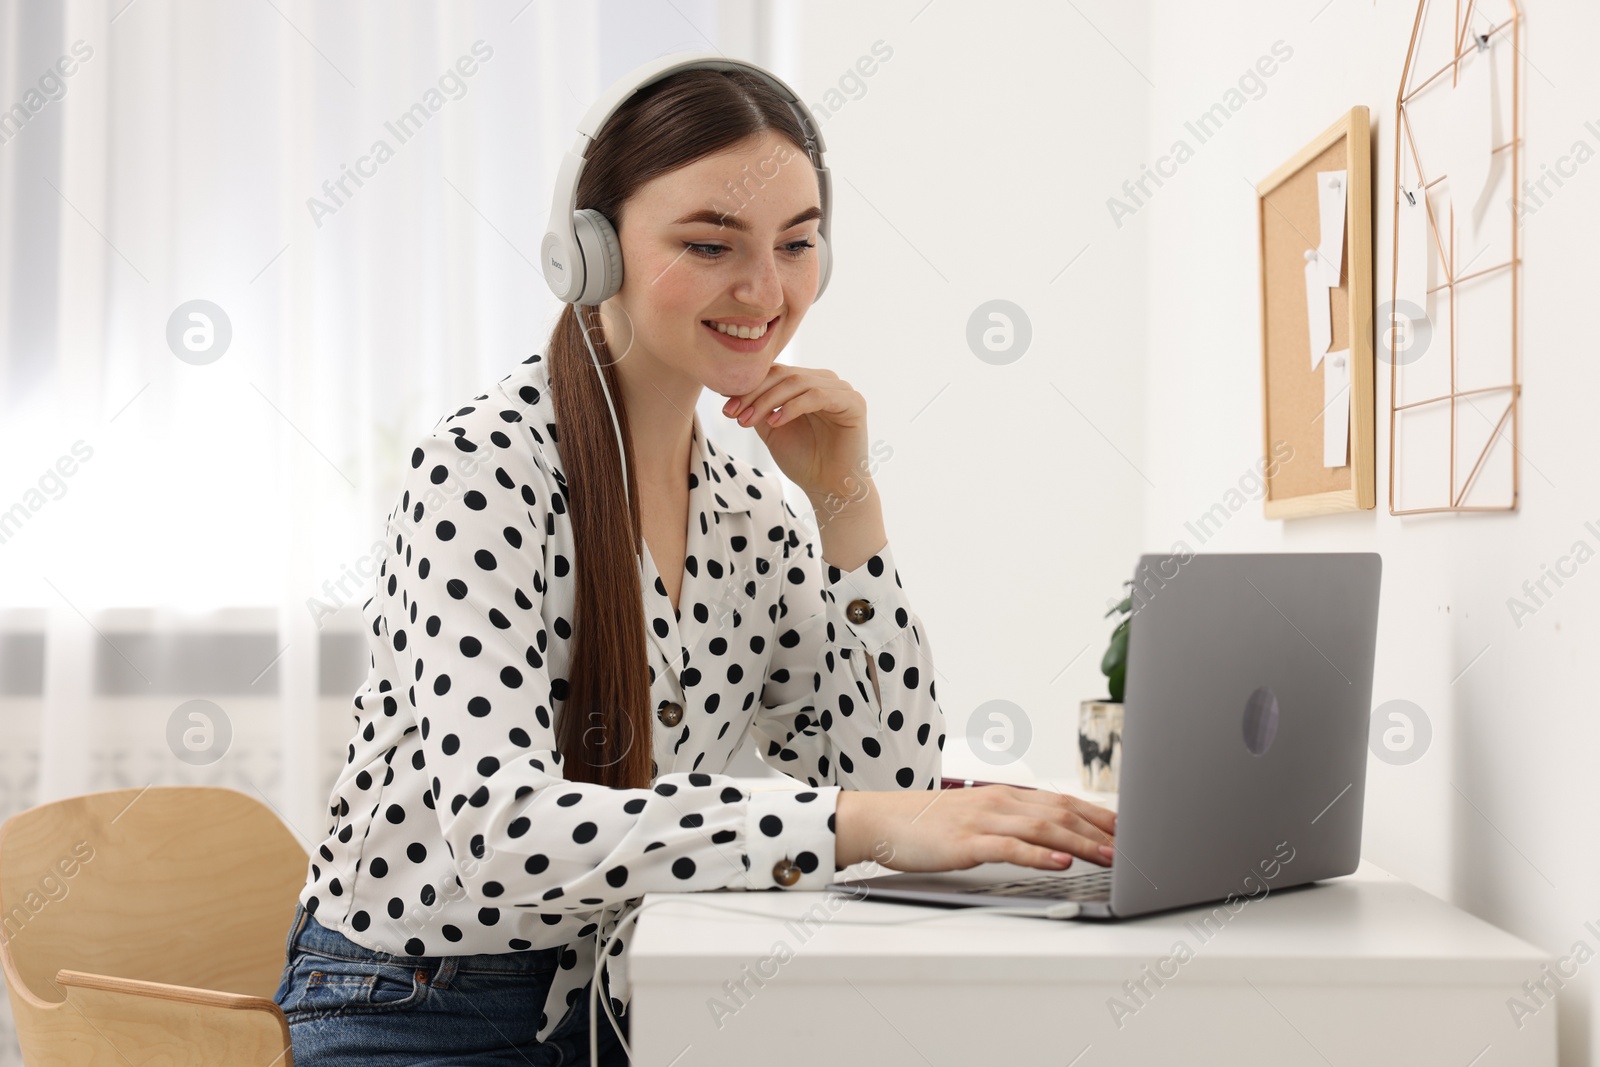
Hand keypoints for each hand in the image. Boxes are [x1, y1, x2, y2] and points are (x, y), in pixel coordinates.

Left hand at [720, 364, 868, 500]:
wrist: (830, 489)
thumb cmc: (804, 461)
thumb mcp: (772, 429)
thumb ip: (758, 407)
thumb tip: (729, 389)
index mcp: (807, 383)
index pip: (774, 373)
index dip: (748, 386)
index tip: (724, 407)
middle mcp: (825, 381)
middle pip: (784, 374)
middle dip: (754, 394)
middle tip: (733, 414)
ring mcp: (841, 390)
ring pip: (797, 382)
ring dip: (768, 401)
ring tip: (749, 420)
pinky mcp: (853, 403)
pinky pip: (818, 396)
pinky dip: (793, 407)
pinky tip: (775, 422)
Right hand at [835, 786, 1117, 872]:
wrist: (880, 820)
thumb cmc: (925, 823)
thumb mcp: (972, 817)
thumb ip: (1006, 823)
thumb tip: (1043, 839)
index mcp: (1002, 795)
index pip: (1059, 800)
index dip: (1095, 814)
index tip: (1124, 829)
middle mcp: (998, 802)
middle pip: (1060, 811)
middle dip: (1099, 829)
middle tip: (1129, 845)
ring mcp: (983, 820)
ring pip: (1043, 828)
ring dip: (1081, 843)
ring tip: (1108, 856)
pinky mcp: (967, 842)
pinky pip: (1011, 847)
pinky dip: (1040, 856)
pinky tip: (1061, 863)